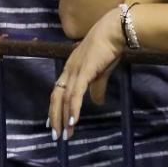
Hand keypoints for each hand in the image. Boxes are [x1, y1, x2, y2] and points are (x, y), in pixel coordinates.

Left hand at [48, 7, 124, 140]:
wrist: (114, 31)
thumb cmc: (108, 48)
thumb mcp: (101, 71)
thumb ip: (98, 87)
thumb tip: (97, 103)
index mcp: (71, 68)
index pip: (58, 91)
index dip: (55, 107)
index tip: (53, 123)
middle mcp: (69, 70)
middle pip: (56, 97)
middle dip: (55, 117)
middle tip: (56, 135)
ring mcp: (75, 70)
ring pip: (65, 98)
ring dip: (64, 117)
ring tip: (66, 134)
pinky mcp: (83, 71)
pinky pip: (75, 94)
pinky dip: (73, 108)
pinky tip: (73, 121)